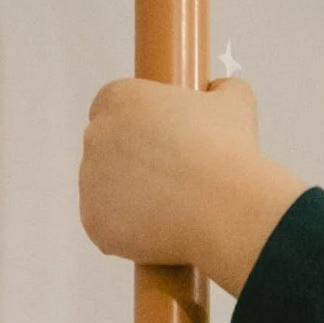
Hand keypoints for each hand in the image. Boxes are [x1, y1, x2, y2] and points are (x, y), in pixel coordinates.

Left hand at [76, 76, 304, 291]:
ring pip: (106, 192)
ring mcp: (89, 181)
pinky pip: (107, 228)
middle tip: (171, 179)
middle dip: (132, 164)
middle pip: (106, 151)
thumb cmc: (230, 152)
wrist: (227, 208)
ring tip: (172, 208)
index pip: (114, 108)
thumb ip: (220, 88)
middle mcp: (95, 135)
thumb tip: (217, 89)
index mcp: (119, 98)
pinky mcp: (93, 222)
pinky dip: (128, 234)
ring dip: (130, 199)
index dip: (139, 128)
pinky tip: (160, 232)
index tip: (161, 144)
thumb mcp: (234, 101)